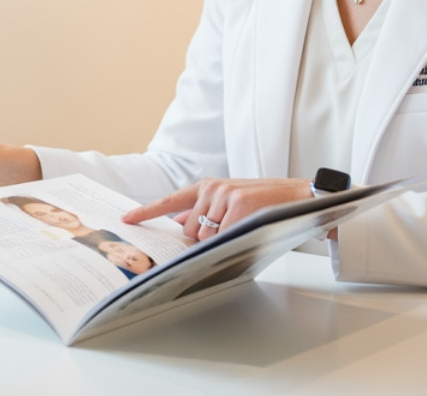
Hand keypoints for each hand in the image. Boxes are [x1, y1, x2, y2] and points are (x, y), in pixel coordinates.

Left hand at [121, 178, 311, 240]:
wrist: (300, 196)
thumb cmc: (266, 203)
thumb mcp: (231, 201)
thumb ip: (205, 211)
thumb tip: (179, 226)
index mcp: (208, 186)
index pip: (170, 201)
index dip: (146, 211)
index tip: (126, 219)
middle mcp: (211, 188)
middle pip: (188, 230)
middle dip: (203, 239)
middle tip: (229, 231)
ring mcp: (223, 196)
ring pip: (204, 236)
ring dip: (219, 240)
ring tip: (243, 227)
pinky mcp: (237, 206)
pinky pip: (222, 237)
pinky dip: (233, 240)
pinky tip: (248, 228)